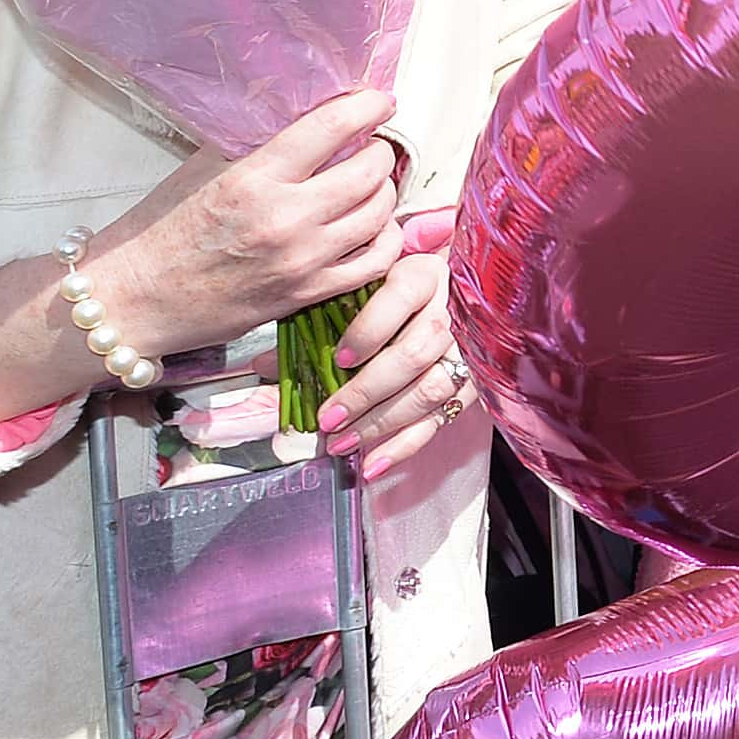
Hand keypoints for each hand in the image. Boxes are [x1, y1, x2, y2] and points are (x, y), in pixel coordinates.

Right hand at [84, 93, 403, 360]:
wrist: (137, 299)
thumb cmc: (162, 233)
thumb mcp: (201, 170)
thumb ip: (254, 142)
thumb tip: (302, 112)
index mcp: (252, 178)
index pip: (332, 127)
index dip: (366, 106)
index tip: (376, 101)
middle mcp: (284, 218)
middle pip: (370, 171)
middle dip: (379, 151)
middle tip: (371, 145)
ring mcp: (302, 259)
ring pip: (380, 214)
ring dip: (385, 192)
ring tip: (371, 184)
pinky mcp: (310, 293)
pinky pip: (377, 262)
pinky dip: (385, 239)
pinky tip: (373, 228)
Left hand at [316, 237, 461, 479]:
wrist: (462, 291)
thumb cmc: (402, 288)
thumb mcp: (364, 289)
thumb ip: (319, 317)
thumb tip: (265, 364)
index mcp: (422, 275)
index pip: (399, 298)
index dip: (370, 331)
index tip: (340, 358)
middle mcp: (450, 311)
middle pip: (414, 354)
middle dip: (368, 391)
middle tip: (329, 417)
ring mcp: (467, 350)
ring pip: (430, 390)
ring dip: (383, 422)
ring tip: (343, 443)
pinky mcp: (473, 382)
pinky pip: (442, 418)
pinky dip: (407, 445)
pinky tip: (375, 463)